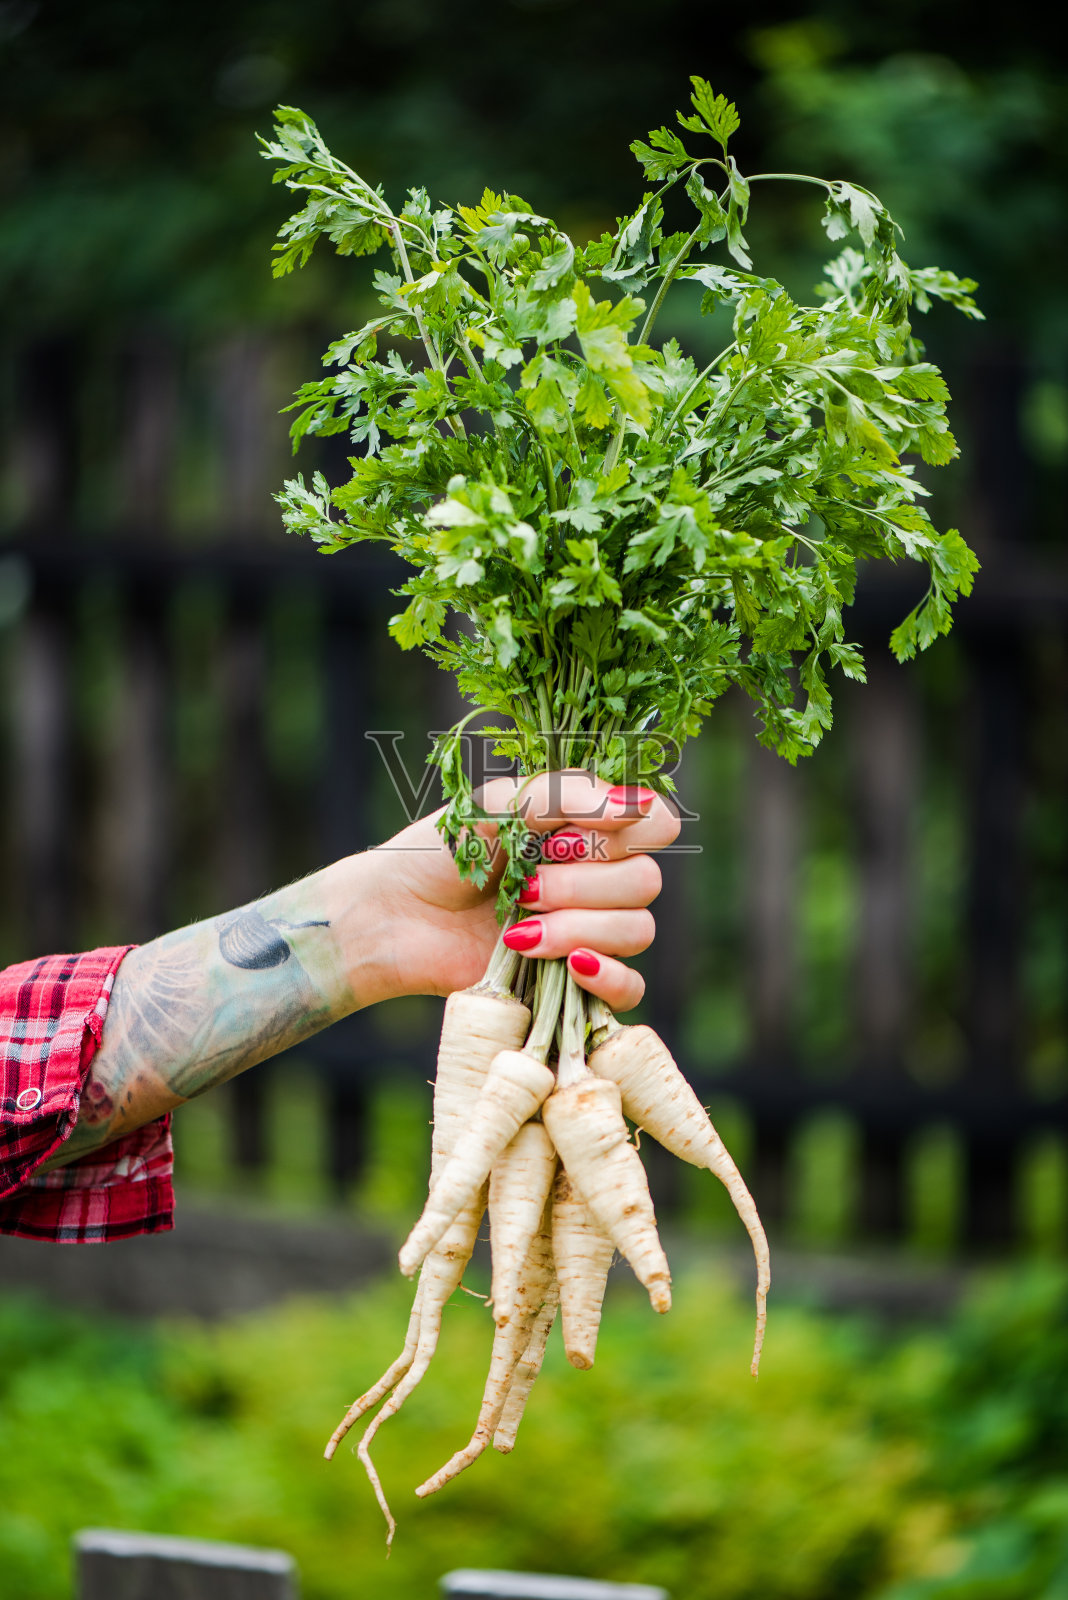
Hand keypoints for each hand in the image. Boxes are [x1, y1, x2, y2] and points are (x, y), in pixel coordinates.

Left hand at [356, 770, 679, 1010]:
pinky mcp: (576, 982)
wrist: (393, 918)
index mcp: (588, 826)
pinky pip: (632, 988)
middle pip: (646, 882)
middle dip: (581, 885)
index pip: (658, 824)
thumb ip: (564, 795)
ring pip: (638, 930)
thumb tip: (636, 806)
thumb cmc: (439, 852)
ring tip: (518, 929)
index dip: (629, 832)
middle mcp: (599, 875)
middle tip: (523, 887)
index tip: (564, 838)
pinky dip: (609, 978)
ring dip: (578, 928)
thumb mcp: (496, 804)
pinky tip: (571, 967)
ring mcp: (591, 930)